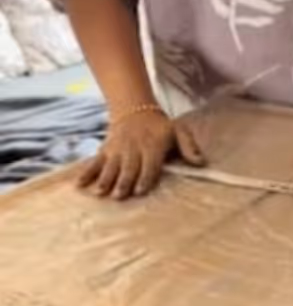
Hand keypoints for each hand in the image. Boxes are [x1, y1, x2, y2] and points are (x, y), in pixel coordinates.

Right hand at [79, 109, 204, 199]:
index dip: (145, 177)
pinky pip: (95, 162)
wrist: (135, 109)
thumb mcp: (179, 131)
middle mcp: (134, 148)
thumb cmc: (161, 126)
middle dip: (124, 182)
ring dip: (105, 179)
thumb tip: (201, 163)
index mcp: (153, 146)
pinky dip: (87, 172)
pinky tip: (79, 184)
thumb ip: (190, 147)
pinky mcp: (106, 150)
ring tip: (100, 193)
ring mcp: (118, 150)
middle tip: (120, 196)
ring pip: (111, 166)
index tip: (140, 190)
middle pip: (128, 167)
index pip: (149, 164)